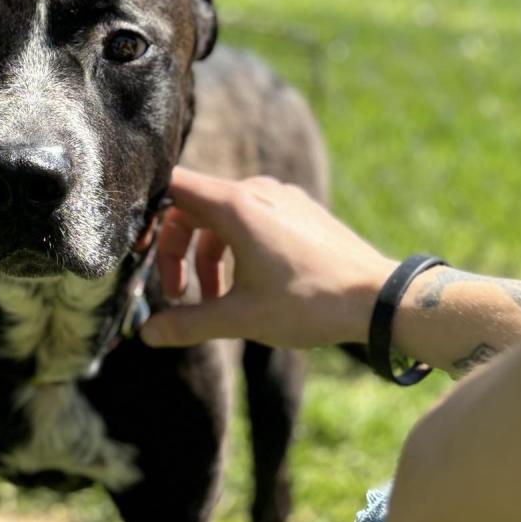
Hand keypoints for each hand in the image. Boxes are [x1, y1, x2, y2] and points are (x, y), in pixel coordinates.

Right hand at [140, 167, 396, 349]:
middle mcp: (256, 191)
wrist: (379, 298)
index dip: (148, 215)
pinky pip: (252, 217)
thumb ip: (187, 323)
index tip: (141, 253)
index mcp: (235, 206)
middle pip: (193, 205)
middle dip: (177, 249)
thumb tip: (147, 334)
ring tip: (212, 299)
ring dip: (207, 254)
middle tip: (177, 293)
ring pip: (223, 215)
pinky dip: (235, 247)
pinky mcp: (300, 210)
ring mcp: (282, 197)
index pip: (172, 187)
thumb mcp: (240, 318)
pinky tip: (248, 285)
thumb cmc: (309, 304)